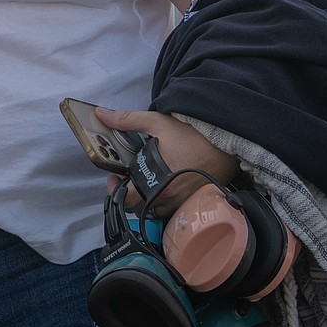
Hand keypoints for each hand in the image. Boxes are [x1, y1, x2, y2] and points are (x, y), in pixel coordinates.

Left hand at [96, 107, 239, 213]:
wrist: (225, 141)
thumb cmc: (191, 133)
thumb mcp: (156, 122)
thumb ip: (126, 120)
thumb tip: (102, 115)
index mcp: (159, 182)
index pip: (129, 200)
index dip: (117, 190)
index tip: (114, 178)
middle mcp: (172, 198)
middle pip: (141, 208)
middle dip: (132, 194)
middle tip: (129, 178)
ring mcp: (185, 203)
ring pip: (158, 211)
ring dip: (148, 199)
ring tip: (147, 180)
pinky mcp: (196, 203)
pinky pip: (174, 210)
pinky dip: (165, 200)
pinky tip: (165, 184)